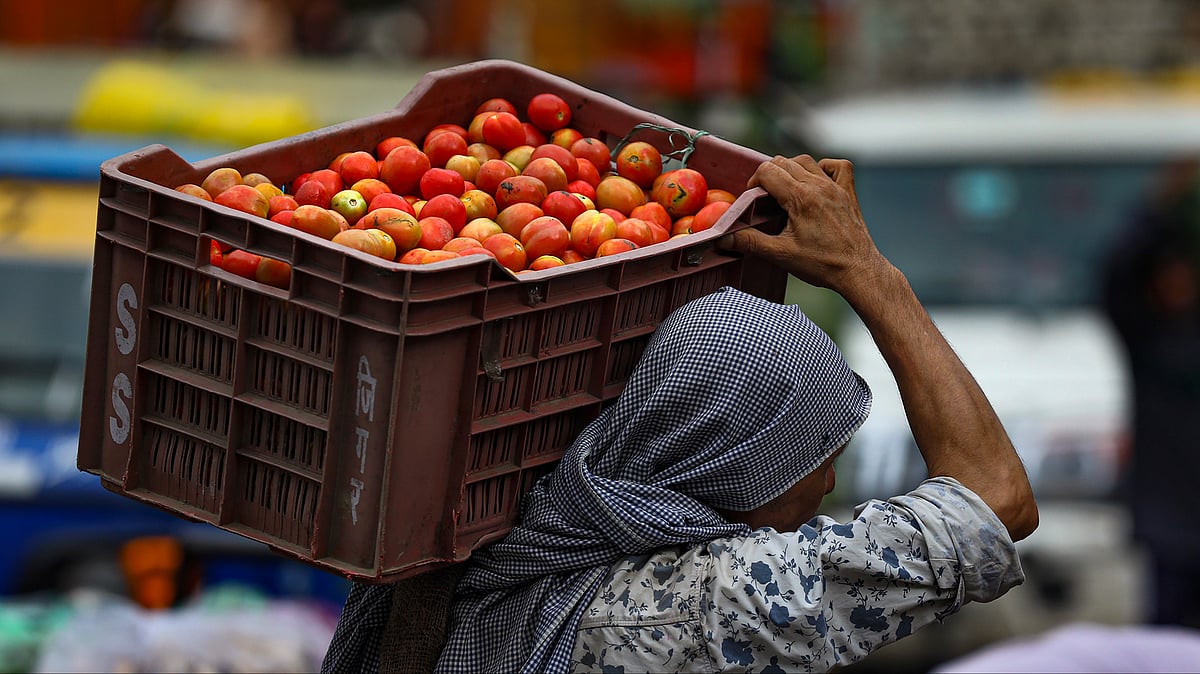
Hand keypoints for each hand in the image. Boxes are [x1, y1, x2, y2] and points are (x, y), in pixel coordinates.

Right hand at [719, 155, 890, 302]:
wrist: (858, 271)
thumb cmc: (823, 264)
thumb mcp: (781, 255)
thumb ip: (750, 242)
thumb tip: (724, 238)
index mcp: (800, 198)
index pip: (768, 171)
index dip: (754, 181)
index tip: (752, 198)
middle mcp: (819, 186)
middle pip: (784, 162)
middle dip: (768, 175)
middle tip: (764, 198)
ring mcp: (836, 187)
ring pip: (807, 161)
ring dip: (791, 169)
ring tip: (785, 189)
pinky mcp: (848, 193)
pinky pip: (838, 166)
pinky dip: (824, 167)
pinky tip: (816, 181)